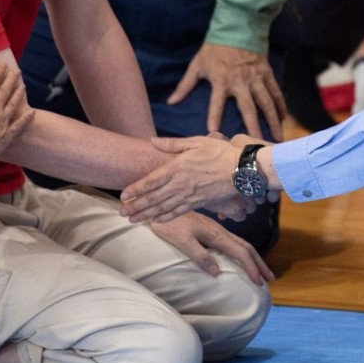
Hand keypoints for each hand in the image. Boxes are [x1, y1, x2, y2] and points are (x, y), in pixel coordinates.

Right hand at [0, 63, 33, 157]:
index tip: (2, 65)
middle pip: (4, 91)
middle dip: (11, 79)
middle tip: (16, 71)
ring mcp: (3, 121)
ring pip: (13, 104)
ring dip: (19, 93)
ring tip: (23, 85)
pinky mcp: (8, 134)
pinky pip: (19, 124)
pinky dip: (27, 118)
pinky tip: (32, 112)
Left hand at [120, 135, 263, 222]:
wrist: (241, 169)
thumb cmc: (219, 152)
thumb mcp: (195, 142)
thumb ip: (172, 144)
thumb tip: (153, 141)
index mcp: (177, 168)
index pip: (151, 181)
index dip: (135, 189)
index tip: (123, 195)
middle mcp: (180, 184)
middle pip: (153, 198)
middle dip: (136, 206)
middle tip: (122, 213)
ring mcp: (189, 196)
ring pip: (163, 208)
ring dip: (146, 215)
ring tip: (133, 220)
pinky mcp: (198, 203)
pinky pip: (178, 212)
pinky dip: (165, 218)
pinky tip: (155, 221)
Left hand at [148, 212, 273, 285]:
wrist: (159, 205)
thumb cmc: (168, 225)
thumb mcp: (181, 240)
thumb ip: (199, 255)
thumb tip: (217, 272)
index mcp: (215, 234)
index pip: (240, 252)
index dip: (251, 267)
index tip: (259, 282)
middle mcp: (219, 231)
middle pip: (246, 247)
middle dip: (259, 263)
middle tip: (270, 279)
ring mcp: (215, 229)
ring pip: (241, 244)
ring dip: (253, 258)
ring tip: (260, 270)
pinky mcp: (210, 230)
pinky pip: (233, 242)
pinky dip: (243, 252)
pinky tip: (241, 258)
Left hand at [167, 43, 286, 140]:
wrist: (237, 29)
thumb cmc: (214, 50)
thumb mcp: (197, 65)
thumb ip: (185, 85)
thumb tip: (170, 102)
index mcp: (221, 80)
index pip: (216, 102)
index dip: (214, 116)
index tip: (214, 131)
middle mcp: (241, 81)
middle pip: (248, 108)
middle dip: (254, 127)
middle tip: (258, 143)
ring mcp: (256, 78)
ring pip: (266, 102)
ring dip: (273, 120)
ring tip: (277, 137)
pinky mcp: (266, 74)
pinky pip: (275, 92)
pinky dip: (280, 105)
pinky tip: (283, 118)